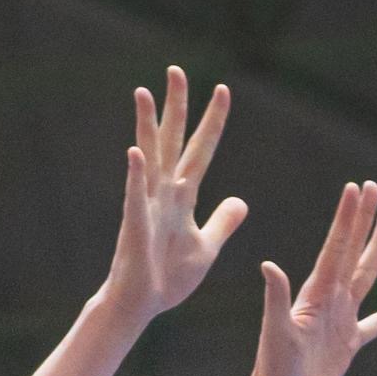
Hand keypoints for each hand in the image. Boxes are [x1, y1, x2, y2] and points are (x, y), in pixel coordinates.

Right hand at [105, 67, 244, 320]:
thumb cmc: (169, 278)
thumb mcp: (207, 247)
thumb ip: (223, 222)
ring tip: (143, 92)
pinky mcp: (136, 226)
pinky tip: (135, 153)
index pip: (202, 150)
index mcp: (183, 198)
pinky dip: (136, 175)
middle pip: (173, 140)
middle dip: (176, 106)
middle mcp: (165, 193)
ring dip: (147, 126)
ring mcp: (148, 206)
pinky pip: (136, 197)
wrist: (143, 306)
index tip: (223, 89)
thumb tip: (241, 200)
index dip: (212, 121)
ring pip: (150, 157)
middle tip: (177, 70)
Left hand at [245, 179, 376, 375]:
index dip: (347, 218)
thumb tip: (269, 265)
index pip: (336, 247)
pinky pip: (375, 325)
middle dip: (362, 219)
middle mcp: (330, 299)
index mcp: (316, 293)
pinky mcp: (349, 343)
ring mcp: (341, 319)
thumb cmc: (274, 368)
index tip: (355, 188)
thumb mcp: (277, 330)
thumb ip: (276, 298)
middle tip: (372, 187)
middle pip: (353, 250)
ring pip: (366, 276)